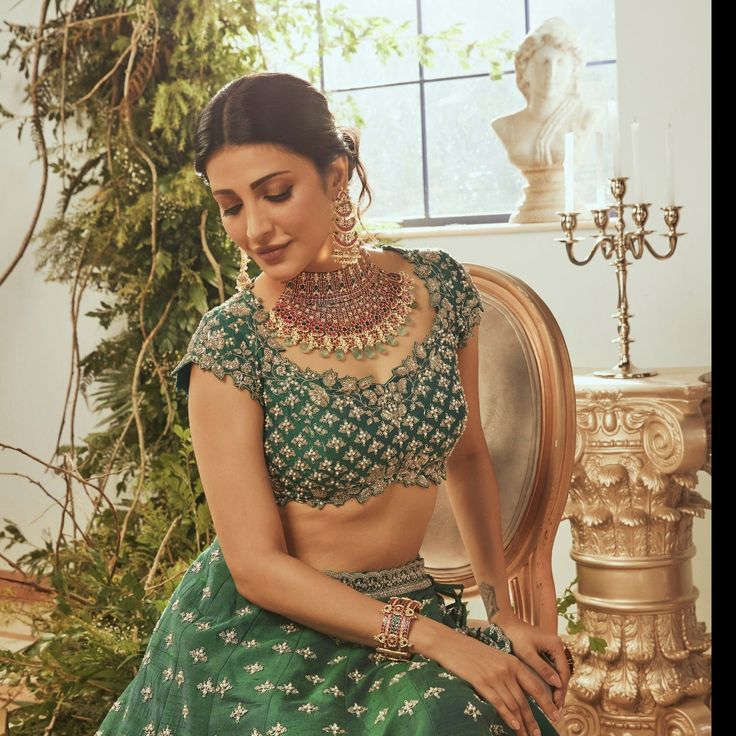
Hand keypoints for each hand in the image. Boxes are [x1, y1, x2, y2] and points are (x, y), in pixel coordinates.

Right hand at [430, 627, 560, 735]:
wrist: (450, 642)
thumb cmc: (472, 651)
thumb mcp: (495, 657)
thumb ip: (509, 672)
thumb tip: (520, 692)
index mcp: (513, 662)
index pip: (535, 686)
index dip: (546, 703)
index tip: (555, 715)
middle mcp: (506, 669)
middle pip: (525, 699)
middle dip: (533, 720)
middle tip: (539, 734)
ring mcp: (494, 676)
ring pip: (513, 704)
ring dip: (522, 724)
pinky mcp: (480, 682)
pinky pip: (498, 702)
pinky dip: (507, 716)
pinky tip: (514, 726)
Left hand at [491, 611, 571, 712]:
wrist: (507, 623)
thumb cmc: (515, 637)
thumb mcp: (527, 654)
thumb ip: (542, 668)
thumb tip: (558, 684)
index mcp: (555, 645)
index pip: (564, 672)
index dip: (561, 689)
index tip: (557, 704)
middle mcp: (558, 646)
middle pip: (564, 673)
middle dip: (561, 691)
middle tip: (557, 709)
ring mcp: (553, 648)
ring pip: (559, 671)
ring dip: (558, 687)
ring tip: (554, 704)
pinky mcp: (547, 650)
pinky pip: (553, 667)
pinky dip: (552, 680)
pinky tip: (549, 692)